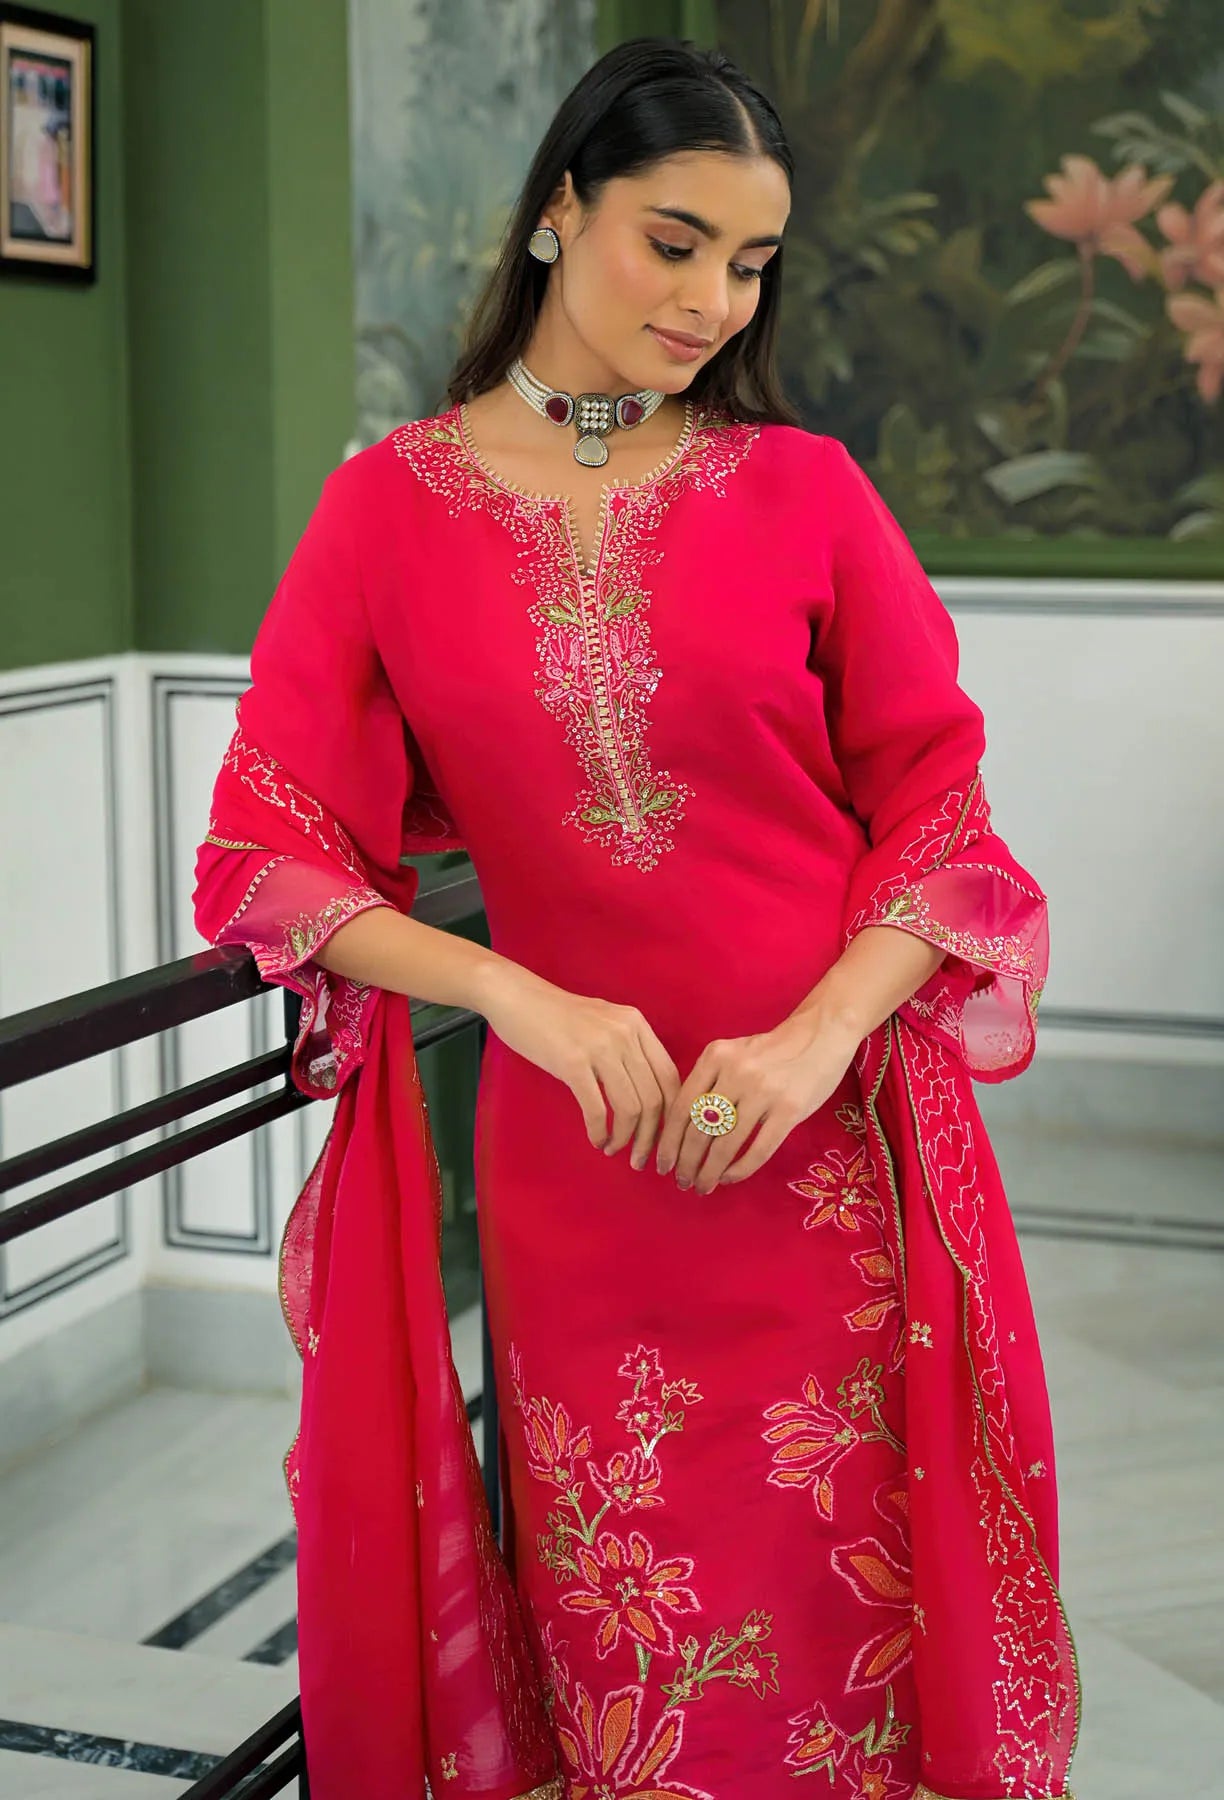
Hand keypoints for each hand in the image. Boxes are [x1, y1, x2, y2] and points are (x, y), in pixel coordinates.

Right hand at [477, 962, 681, 1168]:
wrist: (517, 997)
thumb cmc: (558, 1015)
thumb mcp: (605, 1022)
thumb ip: (628, 1049)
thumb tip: (647, 1095)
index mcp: (637, 1025)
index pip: (670, 1078)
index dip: (671, 1115)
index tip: (663, 1138)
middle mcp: (625, 1034)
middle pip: (655, 1098)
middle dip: (651, 1137)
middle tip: (640, 1157)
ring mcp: (600, 1047)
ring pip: (631, 1108)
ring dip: (625, 1139)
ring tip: (614, 1150)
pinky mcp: (573, 1063)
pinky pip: (597, 1109)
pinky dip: (600, 1132)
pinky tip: (596, 1140)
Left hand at [655, 1012, 860, 1194]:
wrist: (821, 1035)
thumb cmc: (770, 1051)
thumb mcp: (731, 1054)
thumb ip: (708, 1083)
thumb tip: (681, 1130)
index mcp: (715, 1057)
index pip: (681, 1108)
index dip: (668, 1142)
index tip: (662, 1164)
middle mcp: (736, 1073)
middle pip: (699, 1129)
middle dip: (686, 1162)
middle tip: (682, 1181)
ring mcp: (764, 1091)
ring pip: (726, 1144)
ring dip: (710, 1171)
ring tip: (703, 1186)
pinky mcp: (789, 1109)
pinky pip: (758, 1150)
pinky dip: (739, 1170)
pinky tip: (729, 1178)